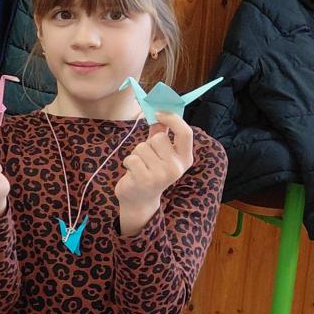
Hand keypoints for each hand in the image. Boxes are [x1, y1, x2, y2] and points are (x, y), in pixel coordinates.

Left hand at [115, 112, 194, 234]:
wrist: (140, 200)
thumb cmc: (150, 171)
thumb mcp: (160, 153)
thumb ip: (161, 133)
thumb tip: (159, 112)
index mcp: (185, 159)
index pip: (186, 133)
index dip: (172, 119)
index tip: (159, 113)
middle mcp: (176, 167)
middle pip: (158, 138)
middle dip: (148, 144)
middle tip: (147, 159)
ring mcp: (161, 175)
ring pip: (142, 147)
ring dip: (136, 154)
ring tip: (140, 167)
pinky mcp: (144, 179)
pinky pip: (132, 158)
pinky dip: (128, 162)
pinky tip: (132, 173)